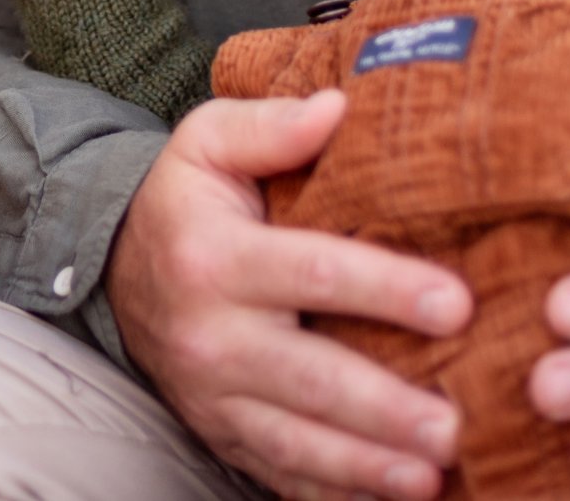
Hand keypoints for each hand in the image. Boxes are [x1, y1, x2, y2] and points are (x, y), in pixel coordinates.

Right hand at [107, 94, 471, 500]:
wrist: (113, 270)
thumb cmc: (183, 201)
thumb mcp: (207, 142)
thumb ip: (269, 125)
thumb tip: (339, 108)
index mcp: (214, 256)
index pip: (311, 272)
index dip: (386, 288)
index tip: (457, 304)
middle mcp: (210, 333)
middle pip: (309, 377)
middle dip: (383, 406)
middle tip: (454, 425)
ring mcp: (213, 396)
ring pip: (296, 441)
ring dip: (366, 465)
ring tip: (431, 477)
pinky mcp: (221, 435)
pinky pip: (279, 474)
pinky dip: (335, 494)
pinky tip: (390, 498)